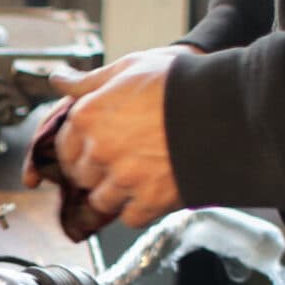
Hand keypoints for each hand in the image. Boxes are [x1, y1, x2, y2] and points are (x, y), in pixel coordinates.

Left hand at [45, 51, 183, 227]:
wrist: (225, 107)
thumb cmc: (178, 82)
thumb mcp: (129, 68)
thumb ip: (89, 81)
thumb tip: (59, 79)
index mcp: (88, 117)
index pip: (65, 147)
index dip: (80, 148)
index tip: (95, 148)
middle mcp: (99, 151)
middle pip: (82, 176)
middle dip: (97, 170)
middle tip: (123, 159)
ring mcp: (123, 179)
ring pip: (102, 200)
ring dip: (116, 192)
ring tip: (140, 174)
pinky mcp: (149, 201)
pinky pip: (130, 217)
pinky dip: (140, 208)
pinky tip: (154, 188)